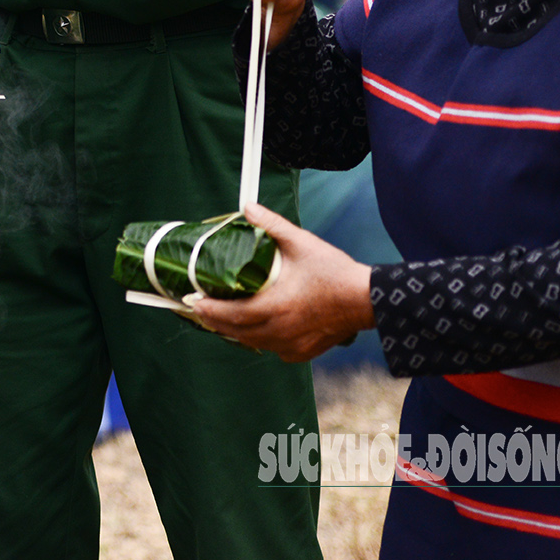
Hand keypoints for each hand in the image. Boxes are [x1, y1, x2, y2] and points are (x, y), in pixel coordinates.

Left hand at [187, 204, 373, 362]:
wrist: (366, 300)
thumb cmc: (334, 272)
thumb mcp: (301, 243)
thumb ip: (272, 226)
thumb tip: (248, 208)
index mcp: (276, 306)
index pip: (231, 315)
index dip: (209, 310)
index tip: (192, 300)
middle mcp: (280, 331)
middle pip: (236, 332)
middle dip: (214, 321)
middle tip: (198, 308)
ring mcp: (291, 345)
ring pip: (252, 342)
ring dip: (234, 331)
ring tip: (219, 317)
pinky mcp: (302, 351)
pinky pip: (272, 348)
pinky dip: (259, 339)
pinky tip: (254, 328)